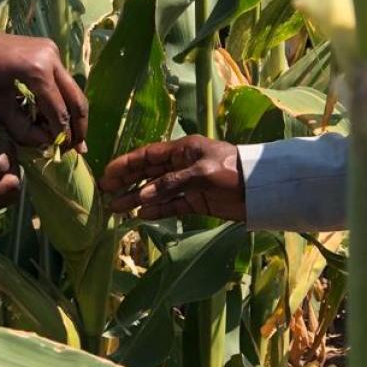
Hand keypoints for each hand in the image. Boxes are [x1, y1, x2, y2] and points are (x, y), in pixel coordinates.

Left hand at [0, 14, 86, 148]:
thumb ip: (21, 128)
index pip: (58, 110)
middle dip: (78, 126)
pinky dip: (59, 100)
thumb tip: (45, 144)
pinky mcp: (47, 50)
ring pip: (71, 89)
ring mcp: (51, 50)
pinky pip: (60, 80)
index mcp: (37, 69)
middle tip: (80, 149)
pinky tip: (53, 118)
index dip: (61, 135)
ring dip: (70, 114)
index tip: (61, 153)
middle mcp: (51, 56)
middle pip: (75, 97)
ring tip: (68, 138)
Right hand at [99, 136, 246, 221]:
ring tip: (116, 209)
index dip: (126, 164)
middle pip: (147, 173)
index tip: (107, 174)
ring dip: (136, 199)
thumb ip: (171, 184)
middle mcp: (181, 165)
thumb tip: (142, 196)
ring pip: (155, 191)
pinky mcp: (196, 201)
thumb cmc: (232, 171)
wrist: (261, 189)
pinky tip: (140, 215)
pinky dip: (156, 210)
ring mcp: (187, 184)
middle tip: (105, 193)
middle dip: (126, 182)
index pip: (147, 156)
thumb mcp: (202, 173)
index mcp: (182, 150)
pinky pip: (170, 206)